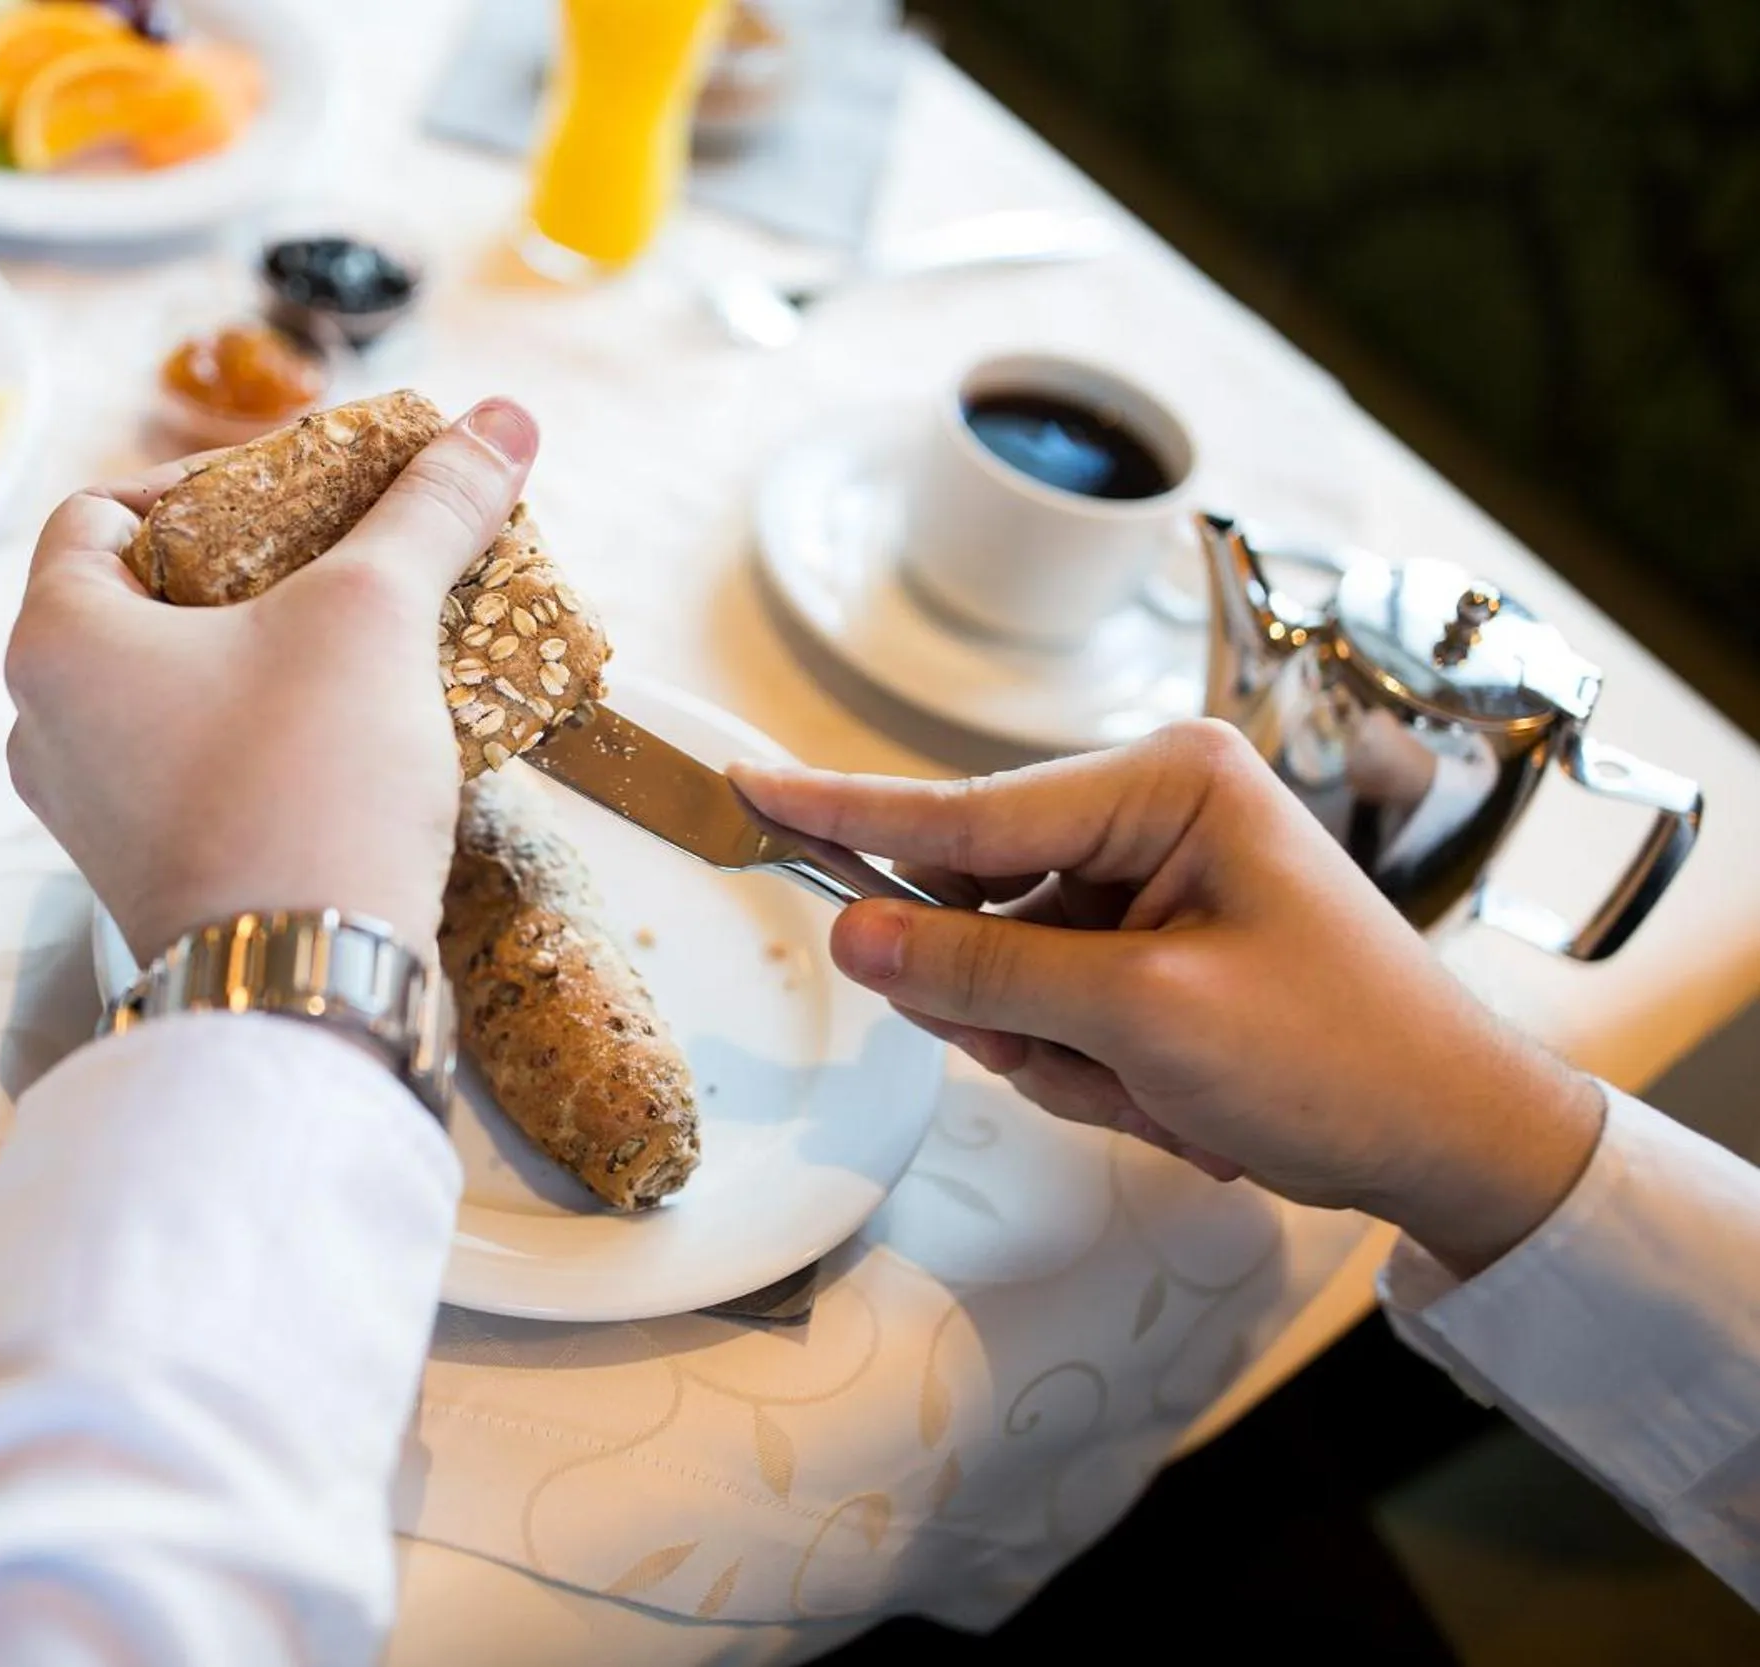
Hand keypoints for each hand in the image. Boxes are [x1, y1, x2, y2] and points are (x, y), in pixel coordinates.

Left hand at [5, 399, 539, 964]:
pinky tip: (349, 732)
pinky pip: (192, 768)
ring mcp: (90, 811)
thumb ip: (431, 509)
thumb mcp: (375, 617)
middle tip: (339, 559)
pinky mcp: (145, 874)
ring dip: (258, 657)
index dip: (198, 482)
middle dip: (247, 570)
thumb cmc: (306, 783)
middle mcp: (48, 724)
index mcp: (56, 639)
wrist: (307, 985)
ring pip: (169, 691)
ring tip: (359, 642)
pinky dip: (258, 736)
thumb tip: (504, 419)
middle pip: (140, 600)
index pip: (100, 510)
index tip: (294, 494)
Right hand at [733, 721, 1605, 1276]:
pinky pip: (1049, 1009)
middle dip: (1011, 1004)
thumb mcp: (1146, 1017)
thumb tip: (853, 936)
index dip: (848, 816)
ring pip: (1004, 971)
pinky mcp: (1151, 948)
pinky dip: (1089, 1070)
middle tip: (1080, 1060)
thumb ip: (986, 973)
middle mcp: (1153, 814)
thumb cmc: (1340, 1057)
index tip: (750, 788)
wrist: (1455, 1143)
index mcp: (1166, 785)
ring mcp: (1151, 882)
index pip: (967, 812)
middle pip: (976, 901)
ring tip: (1159, 1090)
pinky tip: (1171, 1098)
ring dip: (1058, 1053)